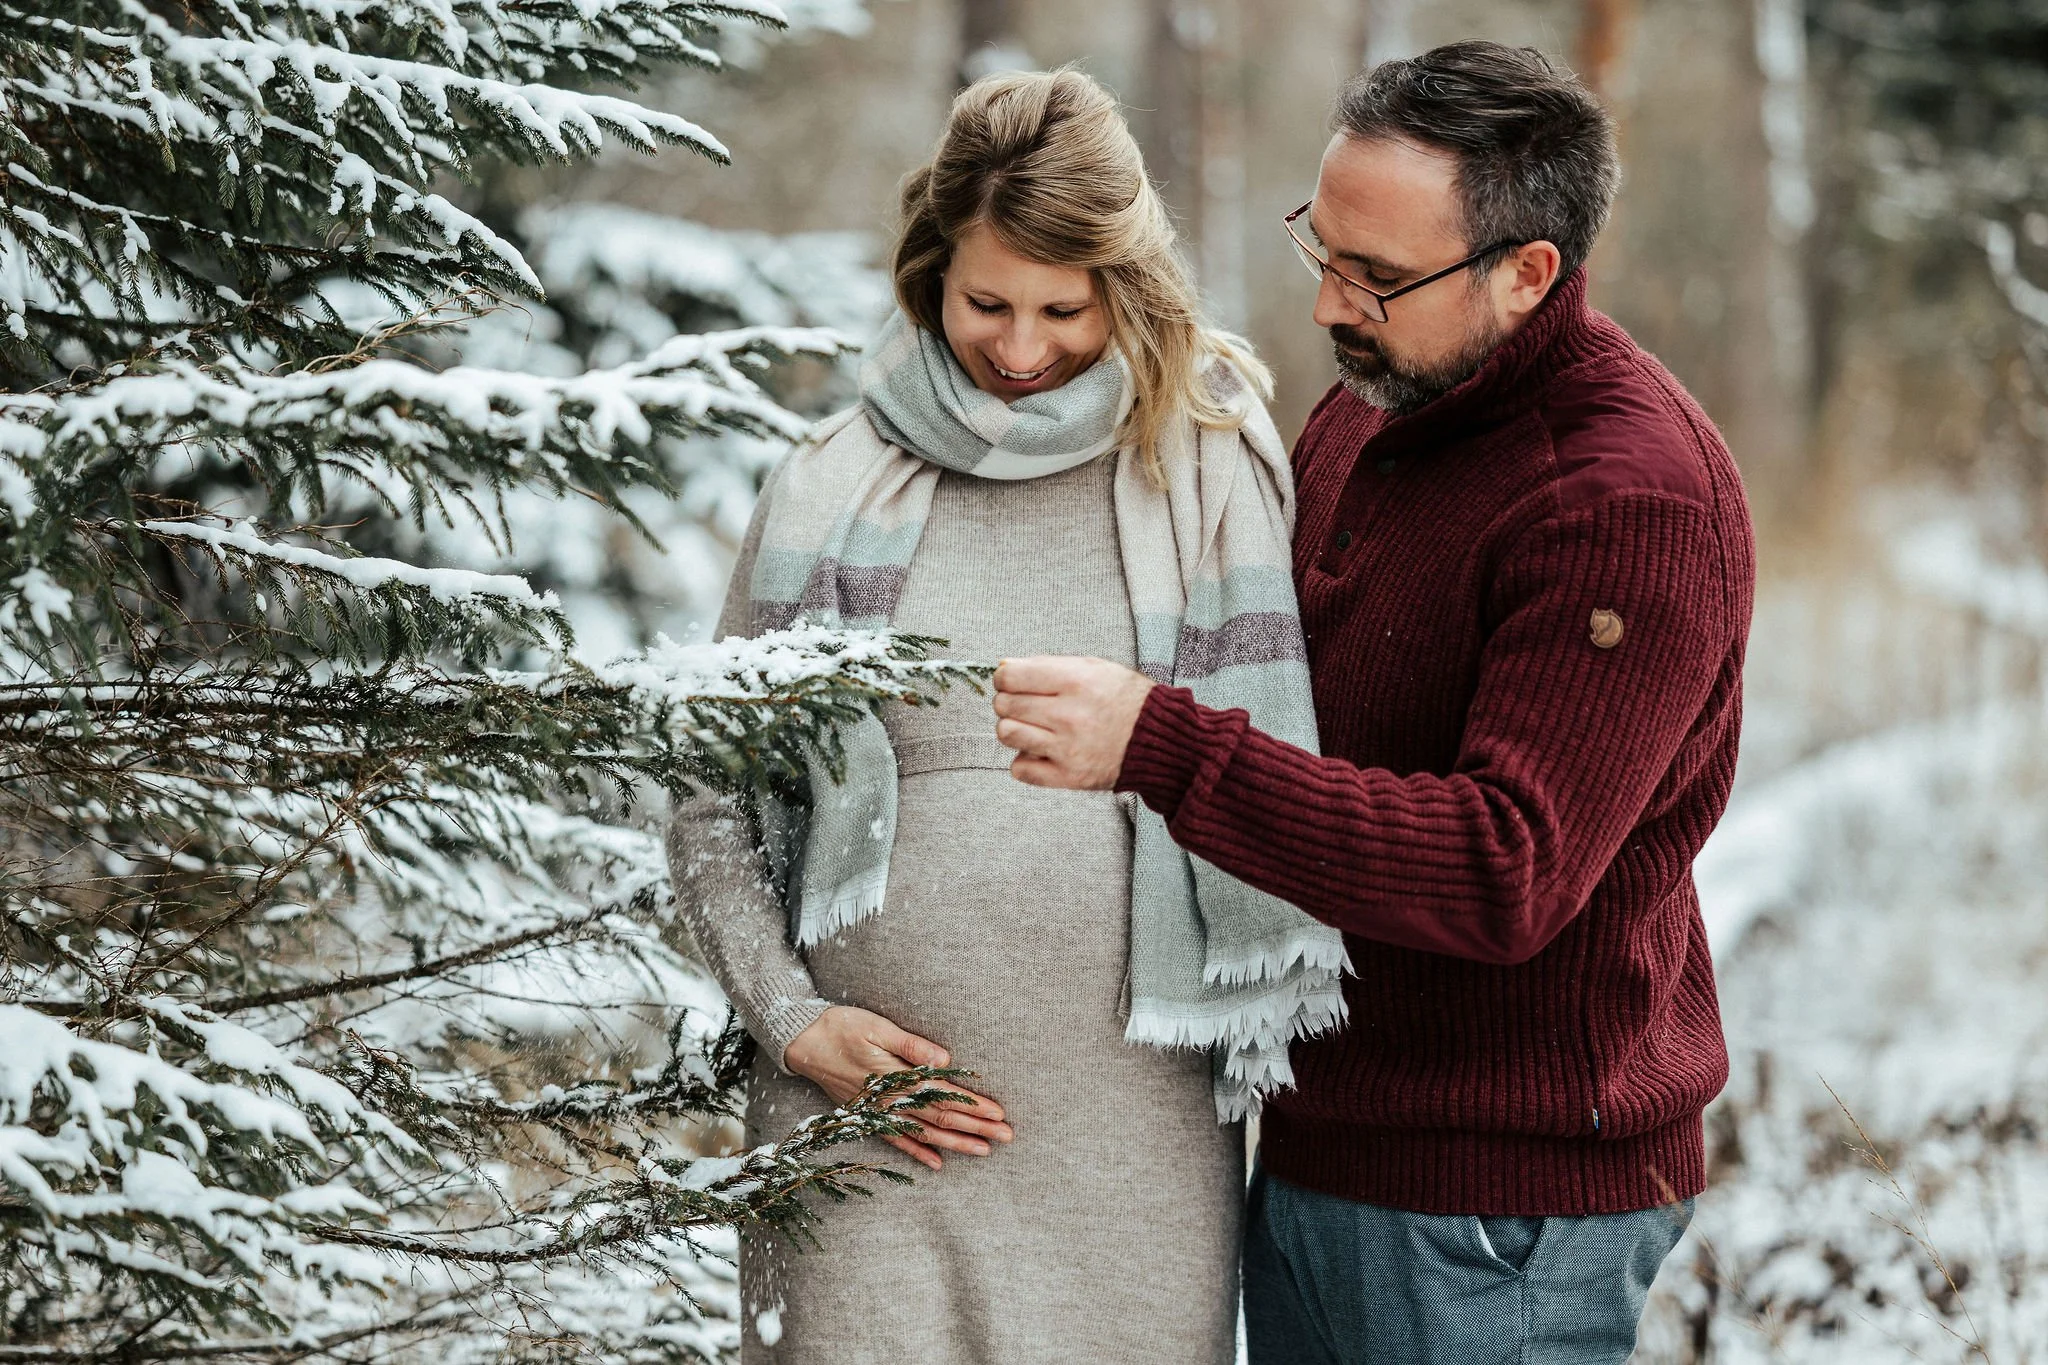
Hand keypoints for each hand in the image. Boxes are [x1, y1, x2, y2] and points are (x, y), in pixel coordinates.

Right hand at [782, 1005, 1011, 1170]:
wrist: (802, 1043)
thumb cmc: (842, 1028)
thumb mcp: (878, 1027)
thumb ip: (911, 1046)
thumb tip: (945, 1059)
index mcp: (896, 1076)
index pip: (943, 1095)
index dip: (972, 1106)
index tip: (999, 1113)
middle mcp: (890, 1100)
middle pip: (940, 1118)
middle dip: (975, 1129)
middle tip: (1006, 1137)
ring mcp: (879, 1111)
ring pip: (924, 1134)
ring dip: (956, 1144)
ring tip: (984, 1151)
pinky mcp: (869, 1115)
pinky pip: (897, 1139)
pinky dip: (918, 1152)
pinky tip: (938, 1163)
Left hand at [992, 655, 1156, 790]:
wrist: (1161, 738)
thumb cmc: (1127, 699)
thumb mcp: (1094, 667)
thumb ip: (1048, 665)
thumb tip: (1005, 667)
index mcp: (1074, 681)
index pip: (1010, 677)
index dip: (1004, 678)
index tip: (1010, 681)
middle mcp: (1069, 715)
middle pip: (1005, 705)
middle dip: (1009, 702)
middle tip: (1025, 704)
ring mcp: (1067, 748)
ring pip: (1007, 734)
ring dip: (1014, 729)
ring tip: (1032, 727)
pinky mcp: (1069, 775)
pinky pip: (1020, 769)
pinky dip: (1025, 761)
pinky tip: (1041, 751)